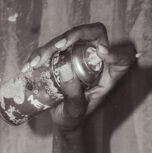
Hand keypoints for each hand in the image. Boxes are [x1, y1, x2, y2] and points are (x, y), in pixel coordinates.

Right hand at [22, 22, 136, 131]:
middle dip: (76, 34)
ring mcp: (80, 53)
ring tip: (36, 62)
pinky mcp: (64, 54)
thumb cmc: (74, 117)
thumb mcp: (76, 112)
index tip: (103, 53)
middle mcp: (96, 58)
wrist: (61, 119)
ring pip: (69, 38)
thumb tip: (67, 72)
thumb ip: (74, 97)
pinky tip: (30, 64)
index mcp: (109, 72)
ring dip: (51, 45)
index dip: (116, 51)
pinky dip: (40, 53)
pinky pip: (53, 47)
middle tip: (60, 46)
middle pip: (94, 33)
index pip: (122, 56)